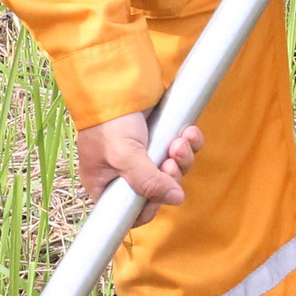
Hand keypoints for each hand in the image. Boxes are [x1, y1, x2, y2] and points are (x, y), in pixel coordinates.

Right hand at [77, 113, 204, 226]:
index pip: (132, 213)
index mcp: (106, 185)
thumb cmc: (109, 121)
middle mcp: (125, 174)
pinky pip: (182, 150)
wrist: (117, 82)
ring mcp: (145, 156)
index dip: (150, 206)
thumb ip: (148, 181)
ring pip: (174, 170)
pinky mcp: (161, 138)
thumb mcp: (124, 156)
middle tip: (170, 162)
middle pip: (159, 192)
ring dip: (183, 158)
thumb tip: (175, 198)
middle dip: (171, 177)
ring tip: (179, 142)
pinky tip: (187, 132)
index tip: (160, 193)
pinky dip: (189, 143)